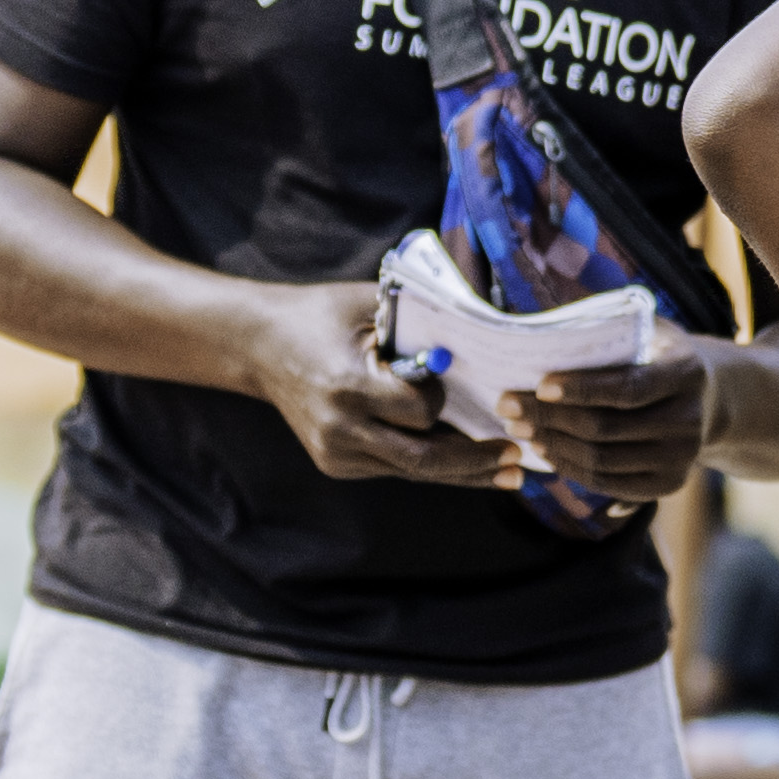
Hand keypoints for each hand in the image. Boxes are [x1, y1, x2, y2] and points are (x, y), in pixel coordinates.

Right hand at [243, 281, 502, 489]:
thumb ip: (421, 323)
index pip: (421, 411)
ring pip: (414, 471)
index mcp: (347, 388)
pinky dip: (430, 464)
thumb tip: (486, 333)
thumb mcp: (370, 305)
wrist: (258, 346)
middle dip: (476, 462)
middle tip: (520, 459)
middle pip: (425, 459)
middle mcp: (340, 430)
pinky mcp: (335, 464)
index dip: (445, 400)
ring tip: (507, 472)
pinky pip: (395, 468)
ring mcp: (335, 454)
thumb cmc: (321, 315)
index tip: (463, 384)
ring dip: (462, 472)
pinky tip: (465, 464)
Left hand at [509, 337, 717, 508]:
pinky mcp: (668, 484)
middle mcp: (690, 420)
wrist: (707, 398)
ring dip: (552, 444)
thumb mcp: (644, 330)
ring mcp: (682, 458)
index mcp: (686, 373)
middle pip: (606, 428)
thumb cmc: (656, 355)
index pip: (627, 389)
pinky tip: (546, 450)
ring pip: (602, 460)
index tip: (539, 385)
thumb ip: (606, 329)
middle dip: (549, 418)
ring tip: (520, 427)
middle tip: (507, 406)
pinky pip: (608, 483)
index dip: (581, 390)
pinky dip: (571, 468)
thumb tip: (541, 331)